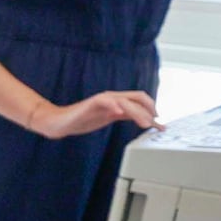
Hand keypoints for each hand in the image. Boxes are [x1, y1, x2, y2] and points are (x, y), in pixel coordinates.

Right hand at [28, 90, 160, 140]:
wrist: (61, 122)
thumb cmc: (83, 120)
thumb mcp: (109, 118)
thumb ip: (124, 116)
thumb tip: (142, 120)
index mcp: (117, 101)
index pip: (140, 99)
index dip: (152, 109)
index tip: (159, 122)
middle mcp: (112, 97)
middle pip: (138, 96)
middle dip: (149, 108)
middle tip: (155, 121)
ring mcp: (103, 100)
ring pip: (126, 101)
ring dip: (138, 112)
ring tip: (145, 123)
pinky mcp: (92, 103)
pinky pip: (106, 101)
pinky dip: (114, 105)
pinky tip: (119, 111)